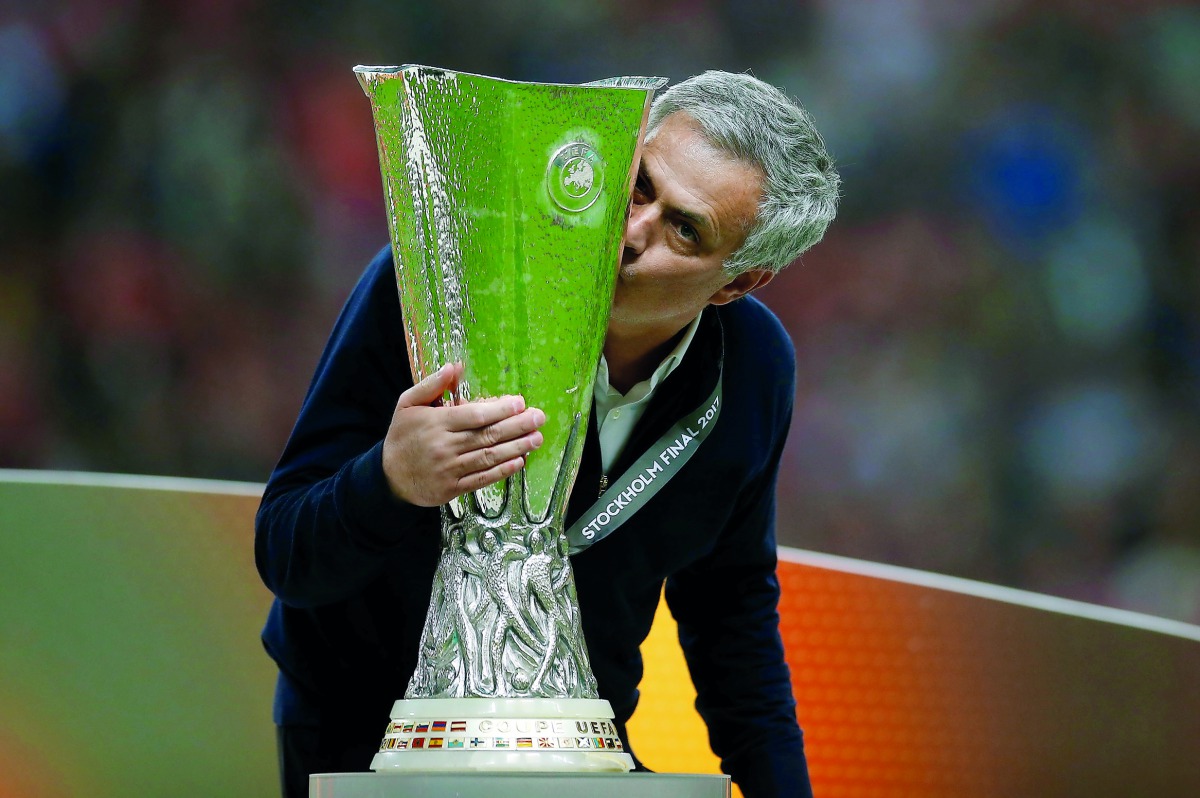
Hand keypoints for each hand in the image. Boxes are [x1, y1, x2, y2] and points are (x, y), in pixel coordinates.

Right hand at [382, 363, 545, 505]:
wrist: (388, 477)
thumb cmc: (402, 436)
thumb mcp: (407, 404)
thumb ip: (432, 385)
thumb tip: (455, 367)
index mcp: (435, 423)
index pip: (473, 415)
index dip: (499, 409)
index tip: (520, 403)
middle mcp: (444, 446)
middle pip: (487, 435)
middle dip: (517, 426)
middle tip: (539, 418)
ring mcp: (449, 469)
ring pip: (488, 457)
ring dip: (516, 448)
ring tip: (537, 438)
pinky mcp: (453, 488)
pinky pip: (482, 478)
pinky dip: (502, 471)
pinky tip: (519, 461)